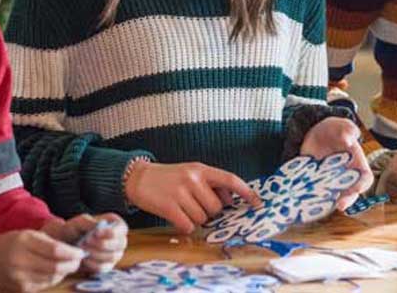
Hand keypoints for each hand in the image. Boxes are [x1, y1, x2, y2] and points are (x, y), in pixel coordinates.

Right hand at [0, 229, 84, 291]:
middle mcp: (20, 261)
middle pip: (55, 267)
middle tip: (79, 260)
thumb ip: (50, 242)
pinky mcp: (21, 289)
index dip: (72, 253)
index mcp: (24, 243)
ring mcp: (20, 277)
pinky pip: (45, 285)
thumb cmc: (12, 243)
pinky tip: (55, 271)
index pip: (55, 250)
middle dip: (72, 264)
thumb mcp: (29, 234)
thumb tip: (75, 250)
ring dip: (65, 272)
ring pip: (52, 278)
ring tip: (69, 264)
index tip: (82, 251)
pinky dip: (54, 278)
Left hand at [42, 213, 127, 273]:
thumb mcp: (79, 222)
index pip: (122, 229)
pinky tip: (84, 258)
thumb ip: (89, 222)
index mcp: (116, 224)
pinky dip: (92, 264)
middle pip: (120, 244)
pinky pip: (105, 267)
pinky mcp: (108, 266)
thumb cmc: (75, 230)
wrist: (67, 245)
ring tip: (82, 249)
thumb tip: (99, 226)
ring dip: (95, 254)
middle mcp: (119, 239)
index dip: (111, 232)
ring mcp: (115, 254)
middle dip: (101, 244)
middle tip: (85, 241)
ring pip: (112, 257)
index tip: (95, 233)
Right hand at [125, 161, 260, 233]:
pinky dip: (184, 226)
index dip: (246, 192)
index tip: (258, 203)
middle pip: (216, 207)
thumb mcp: (191, 172)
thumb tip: (232, 200)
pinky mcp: (168, 206)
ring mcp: (180, 192)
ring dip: (195, 219)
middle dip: (209, 212)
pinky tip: (176, 217)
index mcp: (201, 169)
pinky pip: (188, 225)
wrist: (138, 177)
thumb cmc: (169, 178)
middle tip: (194, 205)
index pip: (230, 179)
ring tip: (182, 208)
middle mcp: (193, 179)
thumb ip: (211, 183)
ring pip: (202, 218)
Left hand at [299, 117, 372, 209]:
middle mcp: (345, 176)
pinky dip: (312, 196)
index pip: (365, 178)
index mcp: (357, 164)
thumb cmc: (336, 130)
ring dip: (329, 201)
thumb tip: (348, 141)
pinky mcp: (315, 181)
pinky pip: (316, 192)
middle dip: (346, 200)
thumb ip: (348, 131)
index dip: (363, 184)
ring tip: (323, 204)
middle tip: (340, 205)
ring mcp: (330, 180)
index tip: (358, 188)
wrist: (318, 132)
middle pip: (350, 193)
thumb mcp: (344, 126)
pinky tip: (306, 197)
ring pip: (333, 196)